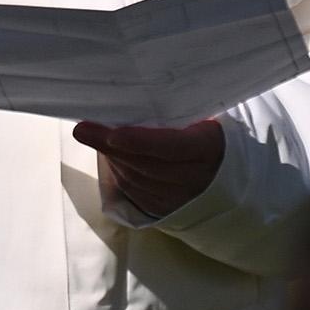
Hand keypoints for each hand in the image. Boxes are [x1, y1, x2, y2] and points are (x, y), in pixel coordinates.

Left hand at [74, 119, 222, 218]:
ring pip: (136, 179)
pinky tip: (111, 155)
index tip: (114, 134)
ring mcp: (179, 198)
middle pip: (146, 164)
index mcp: (207, 148)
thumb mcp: (201, 118)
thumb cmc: (207, 133)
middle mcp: (195, 178)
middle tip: (84, 129)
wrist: (226, 172)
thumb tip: (129, 100)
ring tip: (92, 135)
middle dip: (111, 146)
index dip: (140, 142)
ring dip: (112, 157)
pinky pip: (134, 191)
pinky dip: (118, 171)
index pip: (171, 147)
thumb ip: (175, 111)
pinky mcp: (164, 209)